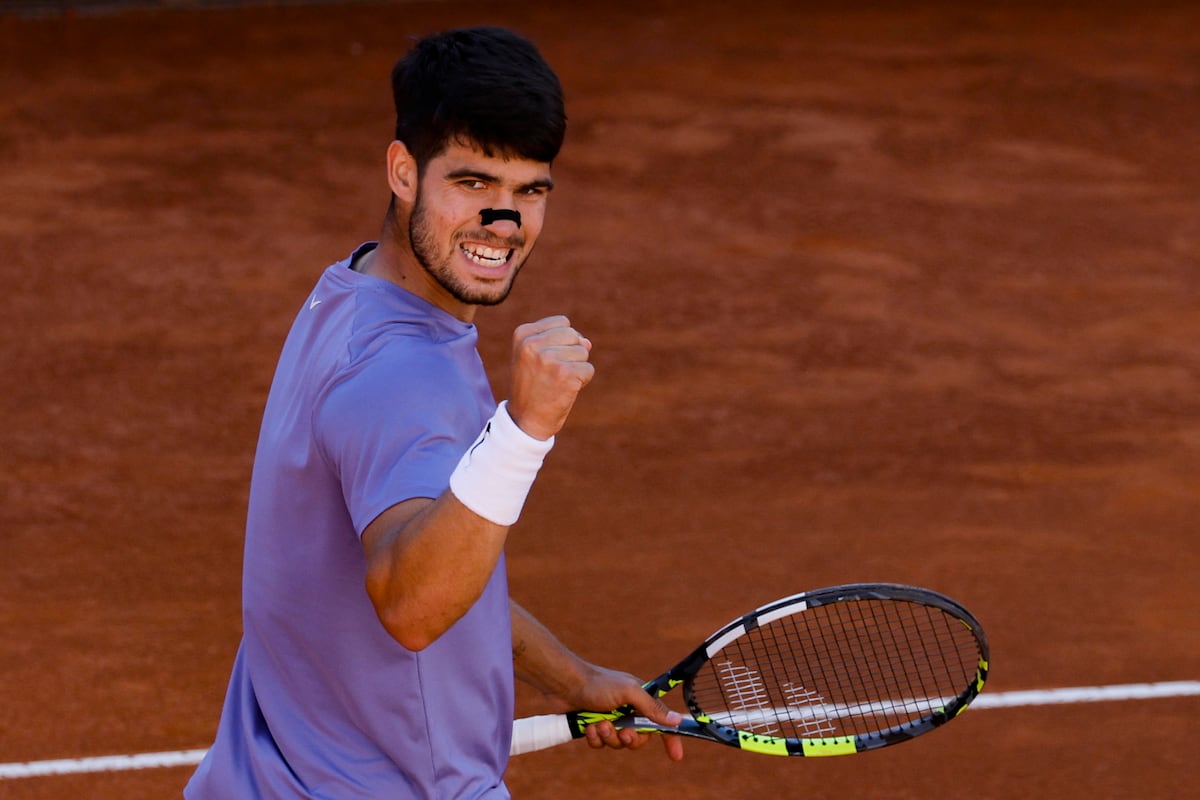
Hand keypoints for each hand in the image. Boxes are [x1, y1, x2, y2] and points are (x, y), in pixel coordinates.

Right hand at [506, 316, 594, 440]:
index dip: (561, 342)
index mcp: (522, 334)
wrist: (525, 420)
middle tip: (552, 373)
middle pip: (573, 335)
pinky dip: (582, 381)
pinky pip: (588, 369)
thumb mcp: (536, 356)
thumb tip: (587, 343)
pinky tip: (565, 390)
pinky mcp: (565, 374)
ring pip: (583, 352)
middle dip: (570, 353)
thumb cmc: (533, 386)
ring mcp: (549, 358)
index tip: (544, 361)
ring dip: (576, 368)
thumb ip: (560, 341)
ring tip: (557, 382)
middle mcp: (533, 343)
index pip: (562, 323)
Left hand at [571, 665, 685, 761]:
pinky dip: (595, 738)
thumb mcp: (629, 692)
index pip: (660, 722)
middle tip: (622, 731)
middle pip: (638, 739)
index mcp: (640, 700)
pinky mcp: (594, 728)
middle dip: (630, 739)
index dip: (669, 739)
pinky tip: (588, 727)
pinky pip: (600, 744)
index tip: (676, 756)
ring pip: (618, 744)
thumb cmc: (598, 684)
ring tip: (599, 724)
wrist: (565, 685)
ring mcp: (610, 720)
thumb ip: (652, 708)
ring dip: (609, 737)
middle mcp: (627, 712)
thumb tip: (677, 720)